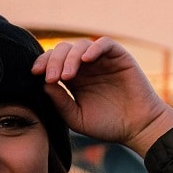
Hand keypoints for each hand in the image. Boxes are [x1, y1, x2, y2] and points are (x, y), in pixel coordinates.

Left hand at [32, 37, 172, 155]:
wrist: (138, 128)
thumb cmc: (107, 125)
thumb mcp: (76, 117)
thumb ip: (60, 102)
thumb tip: (43, 84)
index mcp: (73, 79)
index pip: (53, 62)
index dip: (42, 63)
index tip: (35, 74)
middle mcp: (86, 67)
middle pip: (63, 50)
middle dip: (53, 61)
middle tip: (50, 77)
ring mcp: (102, 60)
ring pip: (80, 46)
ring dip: (70, 57)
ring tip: (66, 76)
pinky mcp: (119, 57)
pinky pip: (104, 44)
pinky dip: (93, 48)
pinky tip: (85, 60)